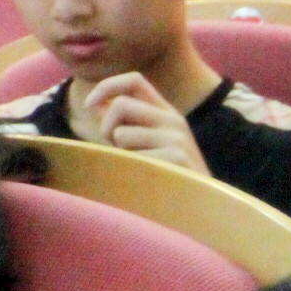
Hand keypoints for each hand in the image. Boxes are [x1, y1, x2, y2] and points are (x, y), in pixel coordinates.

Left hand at [82, 72, 210, 175]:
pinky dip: (131, 171)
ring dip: (121, 154)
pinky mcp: (177, 158)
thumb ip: (124, 124)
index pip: (134, 80)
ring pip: (121, 134)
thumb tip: (93, 104)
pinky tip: (149, 182)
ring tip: (140, 169)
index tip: (88, 105)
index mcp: (166, 113)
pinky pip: (132, 158)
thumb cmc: (164, 178)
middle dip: (107, 128)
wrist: (202, 210)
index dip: (106, 86)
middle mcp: (173, 120)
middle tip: (119, 151)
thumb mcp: (146, 145)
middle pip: (120, 104)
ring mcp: (177, 138)